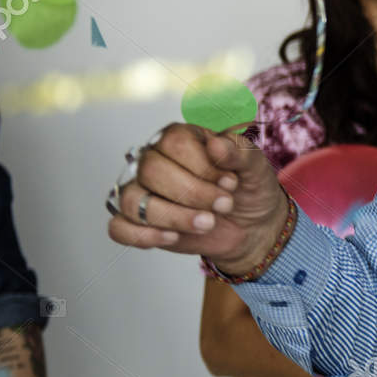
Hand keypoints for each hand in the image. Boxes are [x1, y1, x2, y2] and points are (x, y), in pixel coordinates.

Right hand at [106, 124, 287, 274]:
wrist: (252, 227)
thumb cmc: (248, 190)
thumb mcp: (256, 168)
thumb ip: (240, 152)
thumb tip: (216, 144)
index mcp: (182, 139)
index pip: (174, 142)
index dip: (203, 165)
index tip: (230, 182)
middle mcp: (154, 161)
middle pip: (151, 170)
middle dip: (193, 193)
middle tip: (224, 205)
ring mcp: (142, 191)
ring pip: (134, 200)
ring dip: (174, 216)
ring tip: (209, 223)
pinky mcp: (138, 221)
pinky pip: (120, 227)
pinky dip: (144, 235)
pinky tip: (173, 237)